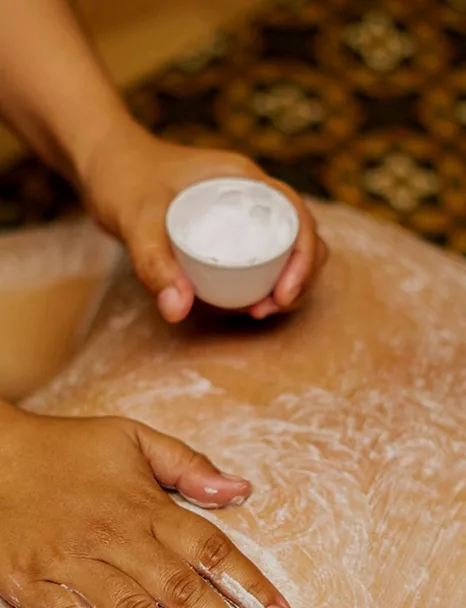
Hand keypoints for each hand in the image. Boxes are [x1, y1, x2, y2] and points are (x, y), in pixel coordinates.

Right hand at [0, 406, 289, 607]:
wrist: (1, 456)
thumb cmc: (73, 447)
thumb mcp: (132, 439)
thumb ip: (186, 463)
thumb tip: (239, 490)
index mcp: (141, 504)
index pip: (207, 547)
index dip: (246, 580)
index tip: (275, 605)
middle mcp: (111, 536)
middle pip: (177, 589)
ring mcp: (70, 565)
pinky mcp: (32, 587)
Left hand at [81, 119, 327, 322]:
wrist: (106, 166)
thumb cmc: (122, 179)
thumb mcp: (135, 220)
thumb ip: (153, 262)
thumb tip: (178, 311)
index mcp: (243, 180)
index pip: (297, 215)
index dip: (304, 258)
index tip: (283, 294)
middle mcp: (250, 193)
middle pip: (300, 236)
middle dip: (299, 277)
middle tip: (269, 308)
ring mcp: (241, 210)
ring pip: (284, 249)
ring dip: (284, 282)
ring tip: (258, 311)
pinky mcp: (227, 228)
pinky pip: (258, 255)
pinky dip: (260, 281)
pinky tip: (240, 303)